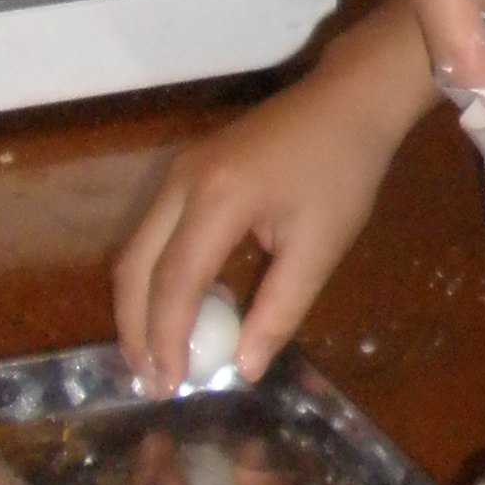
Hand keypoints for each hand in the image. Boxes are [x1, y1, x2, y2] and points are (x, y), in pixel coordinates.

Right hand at [112, 19, 423, 393]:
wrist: (349, 99)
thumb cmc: (344, 170)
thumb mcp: (320, 247)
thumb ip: (279, 311)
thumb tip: (243, 368)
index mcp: (217, 198)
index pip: (173, 282)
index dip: (166, 339)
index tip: (171, 385)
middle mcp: (182, 181)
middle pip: (135, 266)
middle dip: (136, 329)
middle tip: (151, 379)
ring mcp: (179, 170)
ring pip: (137, 249)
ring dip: (139, 304)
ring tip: (155, 354)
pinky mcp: (187, 169)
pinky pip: (153, 232)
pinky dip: (154, 276)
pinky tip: (177, 309)